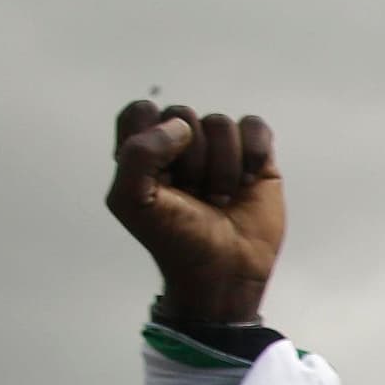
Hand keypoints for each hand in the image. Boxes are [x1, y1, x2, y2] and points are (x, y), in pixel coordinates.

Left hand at [108, 103, 283, 323]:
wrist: (224, 272)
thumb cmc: (175, 240)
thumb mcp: (130, 200)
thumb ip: (138, 154)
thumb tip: (181, 127)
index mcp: (143, 152)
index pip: (141, 111)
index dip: (151, 136)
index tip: (158, 174)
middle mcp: (180, 145)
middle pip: (183, 115)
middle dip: (191, 159)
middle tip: (192, 193)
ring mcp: (219, 150)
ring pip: (220, 123)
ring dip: (223, 166)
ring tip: (220, 197)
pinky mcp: (254, 157)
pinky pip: (254, 127)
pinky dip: (253, 151)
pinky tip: (247, 181)